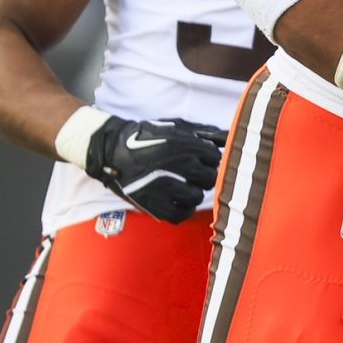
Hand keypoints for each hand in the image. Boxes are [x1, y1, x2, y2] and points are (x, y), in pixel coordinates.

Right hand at [83, 117, 225, 223]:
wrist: (111, 150)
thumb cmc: (147, 137)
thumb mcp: (177, 127)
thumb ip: (206, 133)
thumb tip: (231, 137)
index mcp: (186, 145)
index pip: (214, 158)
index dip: (209, 159)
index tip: (200, 160)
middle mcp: (178, 165)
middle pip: (209, 178)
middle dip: (204, 176)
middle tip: (193, 175)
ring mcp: (166, 186)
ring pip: (197, 197)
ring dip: (193, 192)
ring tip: (184, 187)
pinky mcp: (153, 204)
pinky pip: (180, 215)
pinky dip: (183, 210)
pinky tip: (179, 201)